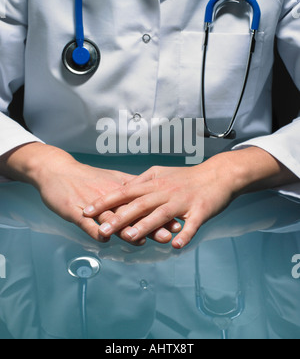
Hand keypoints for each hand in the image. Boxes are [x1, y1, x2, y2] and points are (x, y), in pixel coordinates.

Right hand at [0, 143, 179, 243]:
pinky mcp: (75, 211)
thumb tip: (150, 195)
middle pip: (133, 212)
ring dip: (127, 229)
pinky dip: (96, 231)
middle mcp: (110, 197)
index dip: (161, 213)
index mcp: (120, 189)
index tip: (178, 221)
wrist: (57, 170)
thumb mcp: (110, 180)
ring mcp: (93, 204)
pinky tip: (105, 240)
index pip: (144, 203)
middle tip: (168, 234)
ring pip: (112, 218)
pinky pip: (87, 223)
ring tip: (141, 240)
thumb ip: (130, 188)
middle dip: (151, 224)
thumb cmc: (85, 177)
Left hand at [83, 154, 239, 248]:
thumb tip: (122, 188)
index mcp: (154, 184)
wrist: (218, 175)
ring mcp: (182, 202)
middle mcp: (165, 192)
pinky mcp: (200, 211)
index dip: (105, 201)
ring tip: (131, 237)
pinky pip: (192, 225)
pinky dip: (185, 235)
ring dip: (146, 226)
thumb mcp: (161, 174)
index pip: (124, 192)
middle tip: (102, 230)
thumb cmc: (187, 177)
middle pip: (139, 204)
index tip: (86, 210)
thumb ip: (142, 181)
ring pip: (162, 214)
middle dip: (119, 218)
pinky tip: (175, 246)